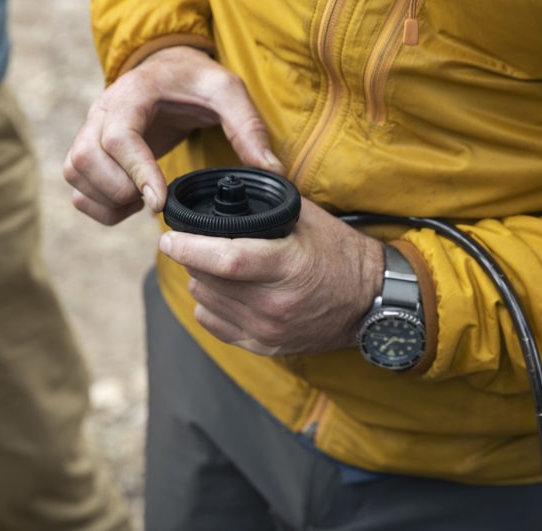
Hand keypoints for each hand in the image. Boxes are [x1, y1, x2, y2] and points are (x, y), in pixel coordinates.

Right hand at [63, 46, 283, 224]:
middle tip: (156, 200)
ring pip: (75, 173)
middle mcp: (101, 111)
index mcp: (133, 93)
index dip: (136, 173)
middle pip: (85, 159)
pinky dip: (98, 205)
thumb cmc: (196, 81)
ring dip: (107, 199)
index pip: (118, 137)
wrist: (167, 69)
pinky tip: (131, 204)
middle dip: (120, 190)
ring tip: (144, 202)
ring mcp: (88, 130)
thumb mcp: (229, 91)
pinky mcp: (87, 150)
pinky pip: (76, 187)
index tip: (159, 202)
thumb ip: (248, 126)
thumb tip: (271, 170)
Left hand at [158, 199, 384, 355]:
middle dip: (191, 257)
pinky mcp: (265, 347)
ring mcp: (268, 330)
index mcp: (286, 266)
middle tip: (192, 241)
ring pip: (205, 301)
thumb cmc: (341, 253)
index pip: (224, 259)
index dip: (188, 248)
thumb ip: (265, 208)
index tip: (168, 237)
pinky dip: (210, 305)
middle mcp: (273, 304)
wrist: (373, 301)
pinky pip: (215, 324)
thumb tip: (222, 194)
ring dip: (200, 280)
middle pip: (207, 279)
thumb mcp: (308, 220)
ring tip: (214, 264)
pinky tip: (223, 290)